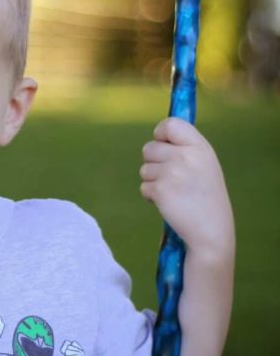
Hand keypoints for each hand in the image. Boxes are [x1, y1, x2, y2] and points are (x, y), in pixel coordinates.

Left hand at [140, 118, 233, 259]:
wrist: (211, 231)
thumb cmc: (206, 197)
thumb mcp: (204, 164)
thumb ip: (185, 147)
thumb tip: (158, 135)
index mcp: (200, 147)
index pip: (170, 124)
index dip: (161, 134)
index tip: (164, 146)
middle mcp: (186, 156)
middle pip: (149, 148)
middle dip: (154, 163)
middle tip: (173, 178)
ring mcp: (172, 173)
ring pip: (144, 169)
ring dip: (154, 181)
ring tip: (175, 193)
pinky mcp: (161, 190)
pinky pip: (144, 186)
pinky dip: (152, 196)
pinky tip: (170, 204)